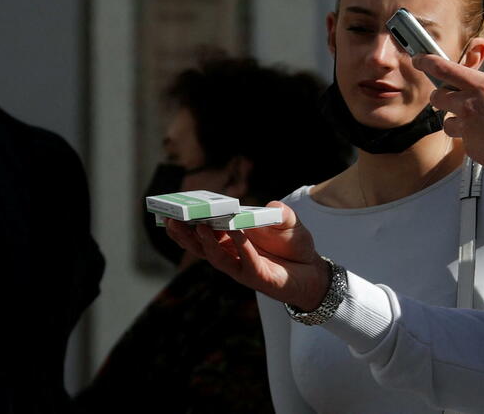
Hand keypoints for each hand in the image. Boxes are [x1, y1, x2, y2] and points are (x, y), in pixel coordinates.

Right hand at [165, 201, 329, 310]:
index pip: (203, 231)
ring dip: (206, 241)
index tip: (169, 209)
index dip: (186, 222)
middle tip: (170, 218)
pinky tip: (236, 233)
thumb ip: (278, 211)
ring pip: (216, 256)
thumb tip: (269, 205)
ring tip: (198, 225)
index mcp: (230, 239)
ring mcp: (242, 267)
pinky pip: (245, 261)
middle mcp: (231, 254)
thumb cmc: (294, 244)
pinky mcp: (258, 277)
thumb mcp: (287, 221)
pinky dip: (240, 246)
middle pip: (200, 246)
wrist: (313, 271)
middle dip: (184, 233)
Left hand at [413, 54, 483, 173]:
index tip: (420, 60)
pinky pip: (463, 141)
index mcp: (481, 86)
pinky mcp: (469, 147)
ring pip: (446, 123)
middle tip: (449, 99)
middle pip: (436, 97)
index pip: (443, 69)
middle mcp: (468, 105)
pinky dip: (472, 140)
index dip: (427, 62)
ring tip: (476, 125)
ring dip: (456, 122)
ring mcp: (466, 128)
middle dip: (440, 97)